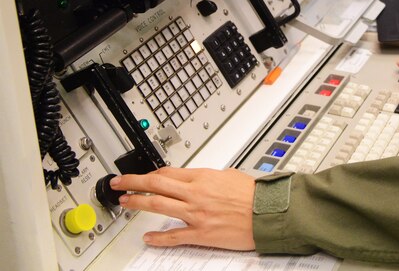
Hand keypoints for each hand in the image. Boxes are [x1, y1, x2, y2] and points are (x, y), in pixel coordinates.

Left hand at [111, 167, 255, 249]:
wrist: (268, 212)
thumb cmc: (254, 194)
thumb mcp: (230, 175)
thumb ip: (210, 177)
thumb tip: (200, 180)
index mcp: (203, 176)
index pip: (168, 172)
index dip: (150, 173)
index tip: (140, 175)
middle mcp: (195, 193)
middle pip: (156, 184)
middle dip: (133, 182)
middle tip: (120, 183)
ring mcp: (196, 213)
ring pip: (159, 205)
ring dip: (138, 203)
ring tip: (126, 202)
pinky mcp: (201, 233)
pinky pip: (174, 235)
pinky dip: (159, 237)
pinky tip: (148, 238)